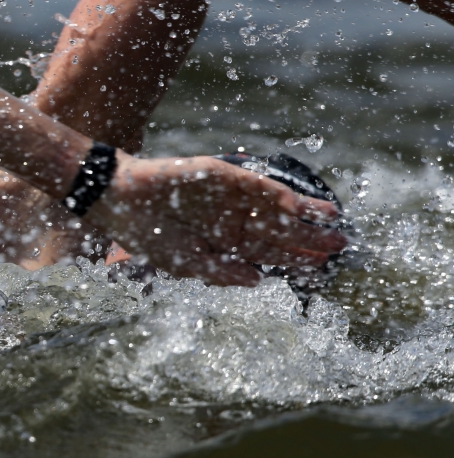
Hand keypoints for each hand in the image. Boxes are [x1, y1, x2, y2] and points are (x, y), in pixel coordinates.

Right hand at [85, 153, 346, 285]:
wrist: (117, 198)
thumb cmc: (145, 234)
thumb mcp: (184, 263)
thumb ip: (221, 273)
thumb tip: (258, 281)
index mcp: (219, 242)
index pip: (264, 253)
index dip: (292, 261)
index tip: (321, 269)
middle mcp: (228, 220)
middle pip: (277, 232)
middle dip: (308, 240)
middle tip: (340, 247)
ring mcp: (227, 197)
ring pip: (275, 209)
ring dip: (304, 216)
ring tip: (335, 225)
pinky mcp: (222, 176)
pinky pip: (258, 188)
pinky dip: (282, 198)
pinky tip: (305, 207)